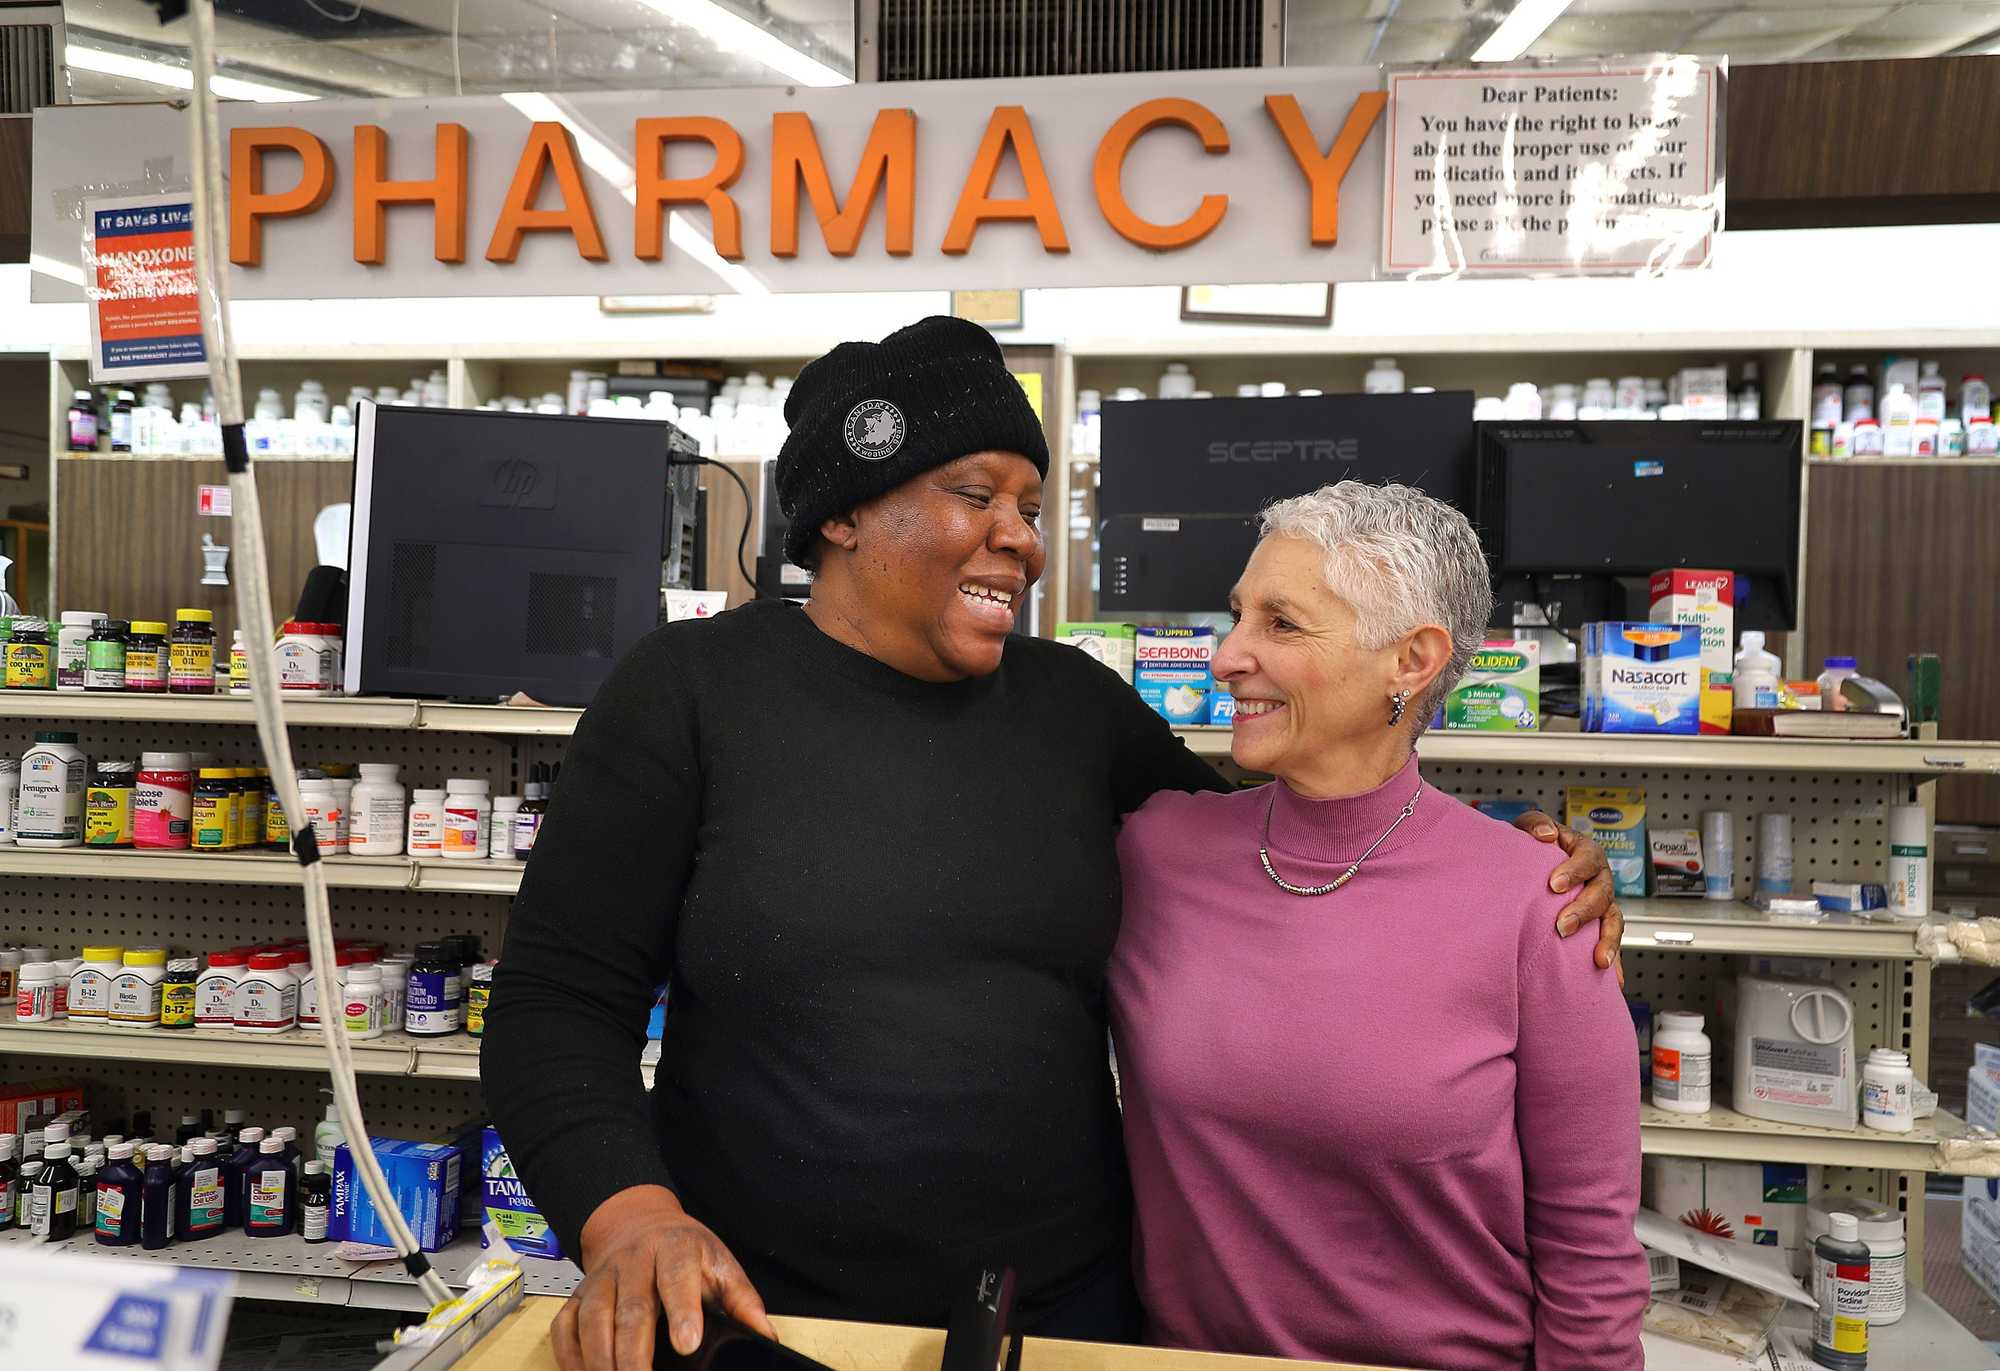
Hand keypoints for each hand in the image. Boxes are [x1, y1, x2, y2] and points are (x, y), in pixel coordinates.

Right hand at [554, 1185, 774, 1370]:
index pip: (677, 1278)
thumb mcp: (719, 1264)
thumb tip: (765, 1336)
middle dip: (636, 1352)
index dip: (682, 1312)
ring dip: (602, 1360)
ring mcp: (602, 1278)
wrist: (637, 1222)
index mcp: (675, 1248)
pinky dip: (571, 1357)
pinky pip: (565, 1326)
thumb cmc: (684, 1251)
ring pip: (594, 1319)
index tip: (687, 1345)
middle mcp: (633, 1261)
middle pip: (631, 1308)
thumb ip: (742, 1301)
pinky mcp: (578, 1294)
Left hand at [1513, 811, 1624, 987]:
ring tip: (1598, 960)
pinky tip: (1614, 983)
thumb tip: (1545, 835)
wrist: (1529, 869)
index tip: (1553, 884)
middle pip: (1602, 894)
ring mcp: (1602, 905)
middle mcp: (1599, 879)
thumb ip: (1535, 825)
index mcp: (1585, 853)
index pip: (1588, 858)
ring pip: (1613, 921)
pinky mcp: (1599, 928)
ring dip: (1607, 941)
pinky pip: (1611, 945)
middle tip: (1561, 926)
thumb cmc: (1532, 847)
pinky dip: (1616, 964)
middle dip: (1584, 911)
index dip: (1575, 870)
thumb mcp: (1529, 829)